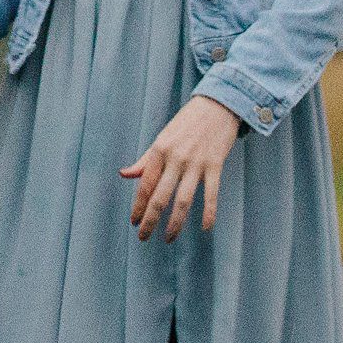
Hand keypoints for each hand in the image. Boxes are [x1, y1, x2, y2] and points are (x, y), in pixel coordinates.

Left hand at [121, 94, 241, 240]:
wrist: (218, 104)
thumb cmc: (186, 123)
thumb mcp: (161, 138)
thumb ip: (145, 160)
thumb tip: (124, 175)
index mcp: (158, 151)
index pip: (145, 185)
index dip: (138, 206)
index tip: (134, 222)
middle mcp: (175, 158)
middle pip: (160, 197)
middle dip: (150, 220)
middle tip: (143, 238)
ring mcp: (196, 162)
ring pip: (183, 200)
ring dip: (175, 223)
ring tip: (169, 238)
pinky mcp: (215, 164)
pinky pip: (211, 194)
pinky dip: (209, 213)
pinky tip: (205, 228)